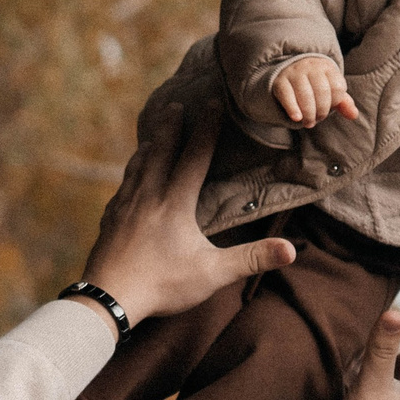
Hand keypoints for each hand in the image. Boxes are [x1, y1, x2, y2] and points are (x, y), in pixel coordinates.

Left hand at [79, 118, 294, 326]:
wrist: (108, 297)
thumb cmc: (162, 285)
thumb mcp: (212, 273)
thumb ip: (251, 258)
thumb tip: (291, 250)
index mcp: (175, 202)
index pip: (195, 156)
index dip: (207, 128)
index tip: (212, 102)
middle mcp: (148, 196)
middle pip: (161, 152)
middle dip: (171, 127)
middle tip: (174, 105)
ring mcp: (125, 207)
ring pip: (137, 167)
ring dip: (147, 148)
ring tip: (152, 136)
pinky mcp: (109, 221)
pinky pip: (121, 189)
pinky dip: (128, 176)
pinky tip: (128, 180)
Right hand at [270, 56, 356, 128]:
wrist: (288, 73)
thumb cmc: (314, 85)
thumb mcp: (330, 91)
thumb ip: (343, 102)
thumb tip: (354, 115)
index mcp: (326, 67)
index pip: (337, 87)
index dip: (335, 102)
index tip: (329, 107)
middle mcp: (311, 66)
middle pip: (322, 91)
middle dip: (322, 111)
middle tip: (318, 119)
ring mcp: (294, 73)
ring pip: (305, 95)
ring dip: (309, 114)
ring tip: (308, 122)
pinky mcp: (280, 81)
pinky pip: (287, 96)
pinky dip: (293, 109)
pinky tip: (297, 118)